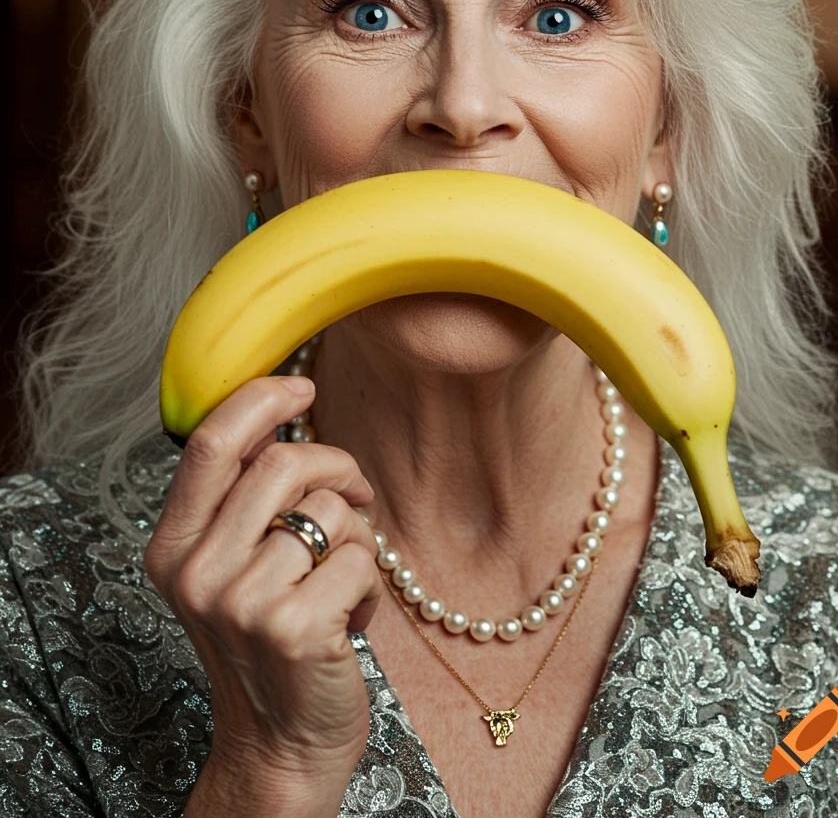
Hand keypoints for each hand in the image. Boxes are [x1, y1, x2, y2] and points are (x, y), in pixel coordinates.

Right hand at [144, 376, 381, 796]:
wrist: (282, 744)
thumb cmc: (268, 641)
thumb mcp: (233, 567)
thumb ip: (241, 498)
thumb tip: (271, 416)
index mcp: (172, 548)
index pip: (211, 442)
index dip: (261, 399)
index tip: (302, 387)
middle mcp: (196, 572)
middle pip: (282, 464)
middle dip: (337, 467)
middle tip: (355, 495)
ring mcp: (240, 602)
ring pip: (329, 510)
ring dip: (355, 537)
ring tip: (341, 579)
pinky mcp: (291, 627)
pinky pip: (359, 557)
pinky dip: (371, 584)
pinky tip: (350, 618)